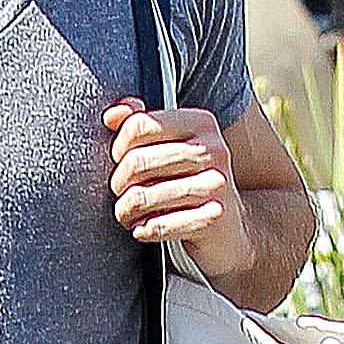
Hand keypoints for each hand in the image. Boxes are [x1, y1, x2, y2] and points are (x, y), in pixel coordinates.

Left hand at [105, 96, 252, 277]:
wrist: (230, 228)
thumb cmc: (186, 181)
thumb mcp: (167, 146)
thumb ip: (138, 123)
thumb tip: (113, 114)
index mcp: (201, 123)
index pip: (138, 125)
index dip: (118, 146)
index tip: (120, 160)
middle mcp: (214, 150)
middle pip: (135, 161)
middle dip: (118, 182)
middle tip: (121, 192)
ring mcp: (217, 185)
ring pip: (140, 197)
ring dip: (125, 210)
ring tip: (129, 212)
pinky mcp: (214, 219)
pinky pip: (157, 226)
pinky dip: (142, 230)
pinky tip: (145, 228)